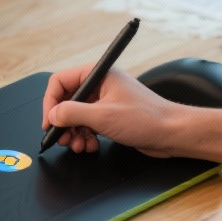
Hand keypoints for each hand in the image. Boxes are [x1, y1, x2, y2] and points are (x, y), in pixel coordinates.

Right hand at [42, 65, 184, 157]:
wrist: (172, 133)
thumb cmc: (146, 118)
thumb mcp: (103, 116)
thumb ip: (73, 113)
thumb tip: (53, 115)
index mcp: (98, 74)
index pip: (61, 81)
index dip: (51, 102)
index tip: (49, 122)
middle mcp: (100, 84)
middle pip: (67, 100)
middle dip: (63, 122)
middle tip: (62, 139)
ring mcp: (105, 101)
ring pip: (76, 116)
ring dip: (73, 133)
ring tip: (78, 146)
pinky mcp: (110, 116)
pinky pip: (88, 125)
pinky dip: (85, 137)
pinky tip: (91, 146)